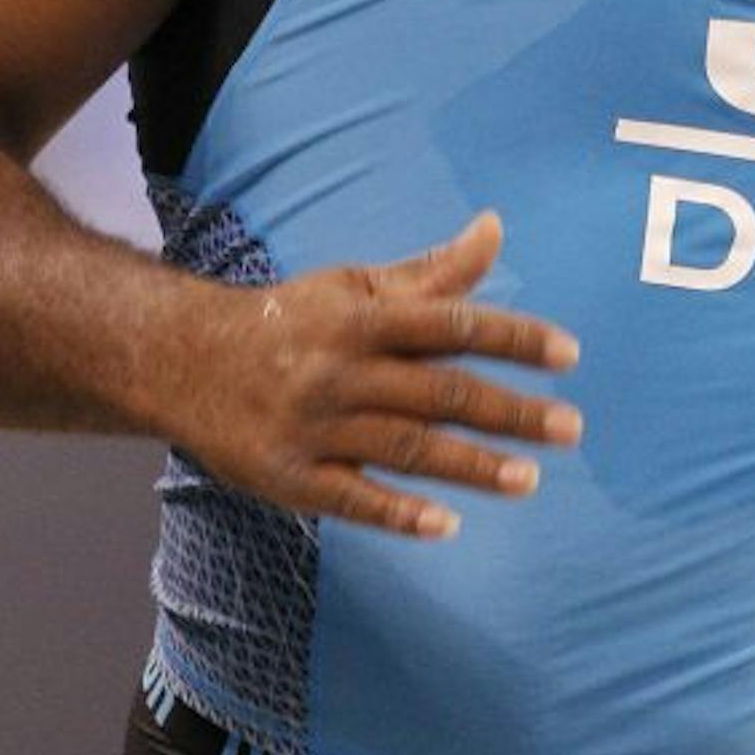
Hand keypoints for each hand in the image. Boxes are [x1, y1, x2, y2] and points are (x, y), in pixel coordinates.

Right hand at [179, 210, 581, 537]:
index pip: (452, 325)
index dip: (513, 338)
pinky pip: (351, 498)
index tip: (569, 355)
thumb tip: (496, 229)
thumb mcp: (354, 289)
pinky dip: (398, 513)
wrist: (182, 359)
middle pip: (440, 393)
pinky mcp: (290, 476)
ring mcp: (315, 426)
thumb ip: (431, 274)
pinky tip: (446, 524)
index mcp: (363, 320)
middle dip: (511, 411)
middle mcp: (342, 370)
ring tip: (530, 480)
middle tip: (572, 427)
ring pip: (405, 448)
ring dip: (471, 466)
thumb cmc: (290, 321)